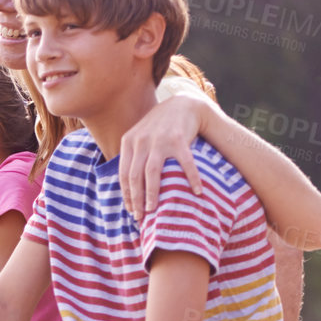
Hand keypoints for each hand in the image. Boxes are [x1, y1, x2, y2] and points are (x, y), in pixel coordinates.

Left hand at [118, 94, 210, 219]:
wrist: (183, 104)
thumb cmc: (159, 125)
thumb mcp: (139, 135)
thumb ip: (131, 154)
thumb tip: (125, 183)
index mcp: (128, 141)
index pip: (123, 174)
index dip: (127, 194)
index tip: (131, 210)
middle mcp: (141, 141)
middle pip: (135, 177)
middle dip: (136, 199)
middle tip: (140, 216)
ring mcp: (160, 140)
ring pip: (152, 173)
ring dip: (152, 194)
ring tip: (154, 209)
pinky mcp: (179, 139)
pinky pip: (185, 164)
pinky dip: (191, 179)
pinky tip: (197, 192)